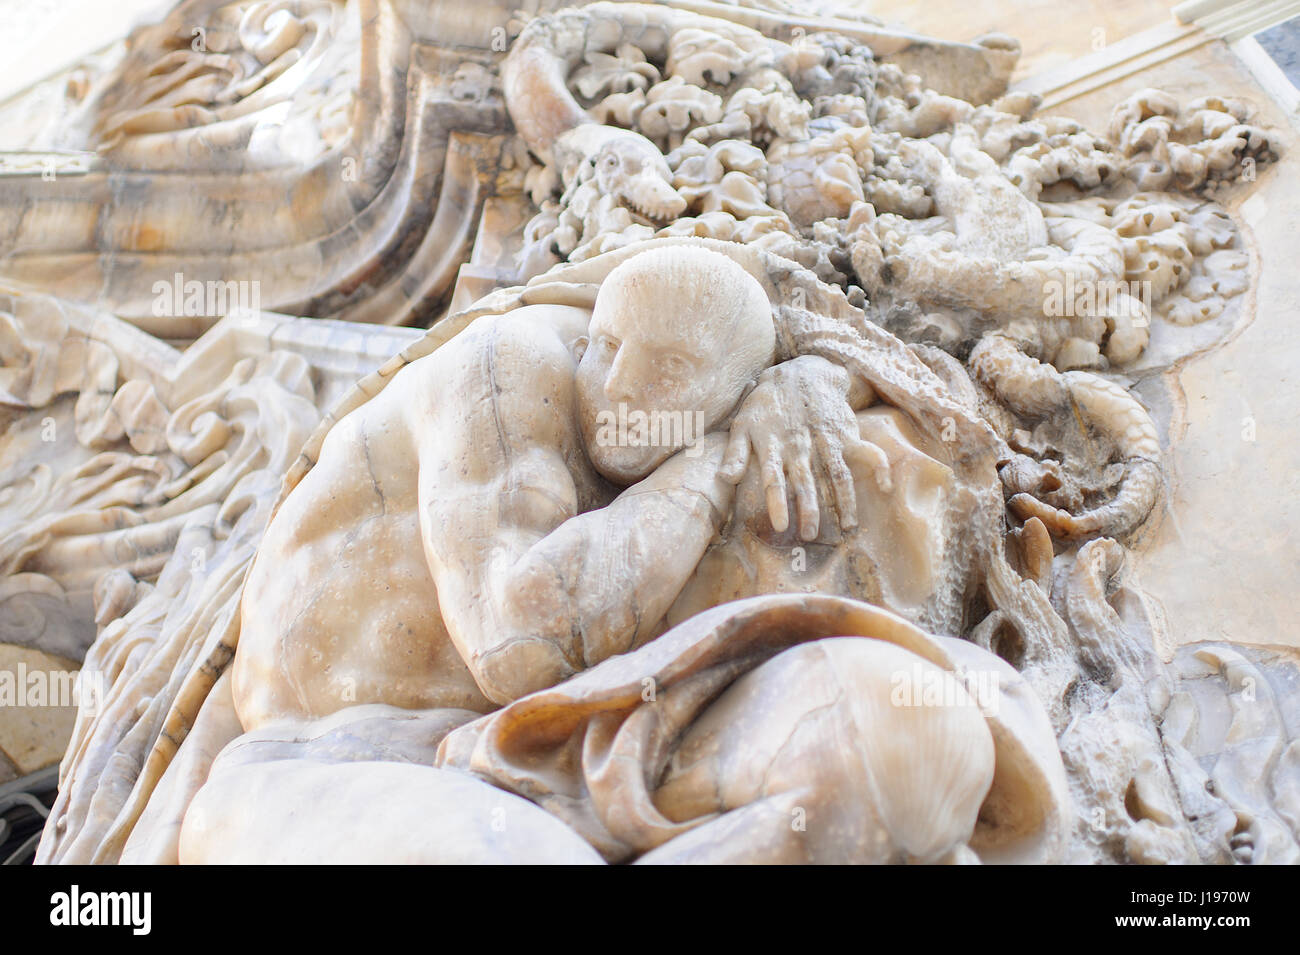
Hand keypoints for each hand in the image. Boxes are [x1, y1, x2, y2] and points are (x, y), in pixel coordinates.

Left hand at [720, 355, 890, 540]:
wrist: (800, 372)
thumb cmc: (767, 403)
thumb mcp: (743, 423)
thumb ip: (734, 452)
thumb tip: (724, 479)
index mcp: (775, 446)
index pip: (774, 479)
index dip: (777, 502)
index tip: (781, 526)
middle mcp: (801, 446)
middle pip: (807, 482)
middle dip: (810, 509)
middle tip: (810, 536)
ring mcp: (826, 440)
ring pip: (837, 474)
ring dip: (844, 500)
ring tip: (847, 526)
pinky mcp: (846, 434)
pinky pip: (867, 451)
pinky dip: (879, 467)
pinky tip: (885, 487)